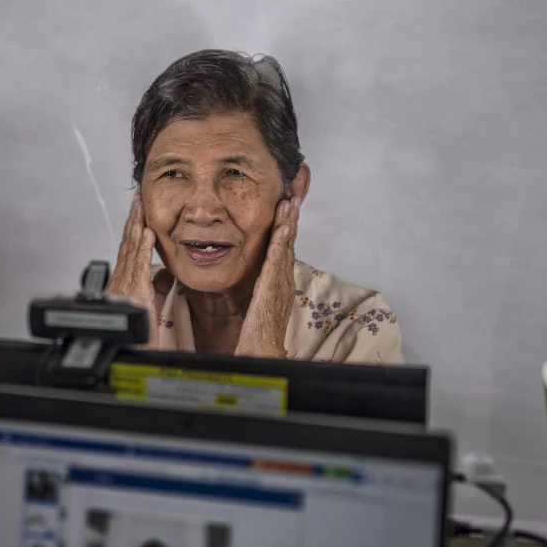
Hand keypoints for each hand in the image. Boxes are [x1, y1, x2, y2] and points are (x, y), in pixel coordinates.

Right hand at [107, 195, 160, 345]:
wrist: (131, 357)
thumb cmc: (141, 337)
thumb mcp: (152, 305)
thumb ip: (156, 288)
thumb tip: (164, 274)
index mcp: (126, 284)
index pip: (130, 249)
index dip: (135, 228)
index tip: (139, 210)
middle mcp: (122, 283)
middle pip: (127, 245)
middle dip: (133, 220)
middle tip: (138, 199)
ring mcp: (125, 288)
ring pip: (131, 251)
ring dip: (136, 227)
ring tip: (141, 208)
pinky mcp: (133, 296)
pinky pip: (137, 268)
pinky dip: (141, 249)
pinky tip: (146, 235)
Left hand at [236, 199, 298, 358]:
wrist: (262, 353)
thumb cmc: (257, 334)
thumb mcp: (256, 305)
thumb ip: (256, 289)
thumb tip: (252, 280)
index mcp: (279, 282)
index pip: (283, 247)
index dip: (286, 225)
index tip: (286, 204)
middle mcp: (283, 280)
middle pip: (289, 241)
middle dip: (291, 217)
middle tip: (294, 192)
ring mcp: (280, 284)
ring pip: (286, 246)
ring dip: (288, 223)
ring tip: (290, 201)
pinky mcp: (272, 289)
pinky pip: (277, 261)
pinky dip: (281, 242)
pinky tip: (282, 227)